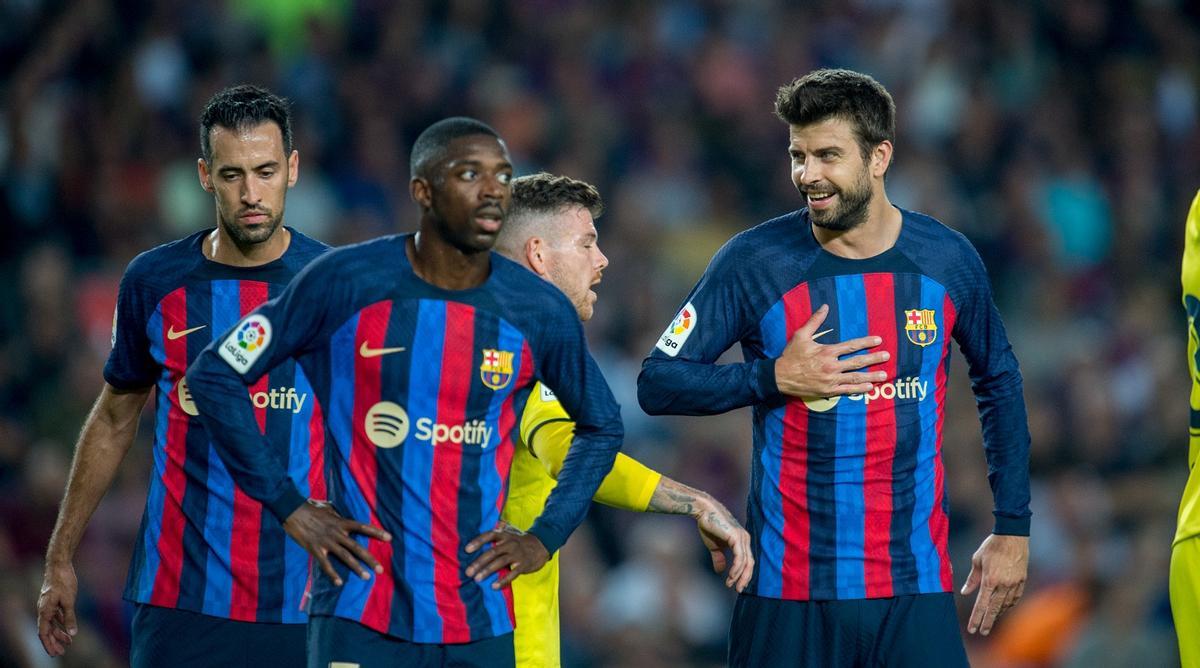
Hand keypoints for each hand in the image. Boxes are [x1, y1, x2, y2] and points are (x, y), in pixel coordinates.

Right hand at [37, 560, 77, 656]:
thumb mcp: (69, 601)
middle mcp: (43, 610)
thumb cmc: (63, 581)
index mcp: (44, 611)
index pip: (44, 633)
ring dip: (59, 633)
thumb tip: (73, 633)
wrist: (59, 565)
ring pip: (52, 623)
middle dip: (54, 642)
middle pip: (47, 630)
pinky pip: (56, 616)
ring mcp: (48, 605)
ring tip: (69, 642)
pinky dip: (61, 623)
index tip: (55, 653)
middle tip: (62, 652)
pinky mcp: (53, 600)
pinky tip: (68, 628)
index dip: (49, 644)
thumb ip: (70, 617)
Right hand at [283, 501, 391, 585]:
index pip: (362, 527)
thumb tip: (346, 525)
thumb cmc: (311, 510)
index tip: (389, 538)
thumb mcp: (329, 512)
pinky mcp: (315, 549)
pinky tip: (338, 582)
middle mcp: (337, 533)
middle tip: (380, 569)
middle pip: (357, 547)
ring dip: (356, 568)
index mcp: (341, 522)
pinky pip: (325, 564)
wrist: (292, 511)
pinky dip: (332, 574)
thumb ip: (339, 520)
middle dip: (370, 559)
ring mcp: (326, 542)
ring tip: (366, 577)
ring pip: (345, 557)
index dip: (376, 532)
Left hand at [465, 522, 549, 588]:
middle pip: (493, 552)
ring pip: (500, 562)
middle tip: (468, 571)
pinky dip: (503, 580)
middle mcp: (510, 543)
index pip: (489, 535)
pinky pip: (512, 574)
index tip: (467, 550)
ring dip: (487, 571)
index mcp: (505, 535)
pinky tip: (494, 586)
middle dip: (479, 562)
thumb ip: (495, 537)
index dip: (478, 541)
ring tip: (477, 579)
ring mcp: (517, 554)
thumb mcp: (509, 535)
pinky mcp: (523, 565)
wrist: (541, 546)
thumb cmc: (519, 542)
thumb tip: (476, 540)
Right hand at [694, 498, 753, 592]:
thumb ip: (719, 558)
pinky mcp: (736, 537)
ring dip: (739, 576)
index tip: (737, 585)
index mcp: (742, 541)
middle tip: (738, 589)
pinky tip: (731, 576)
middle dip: (745, 578)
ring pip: (746, 562)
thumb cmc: (709, 526)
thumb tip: (720, 571)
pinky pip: (740, 557)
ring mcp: (742, 538)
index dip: (744, 574)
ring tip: (731, 584)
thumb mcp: (714, 547)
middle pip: (750, 563)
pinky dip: (737, 569)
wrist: (704, 512)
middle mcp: (745, 539)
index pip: (748, 561)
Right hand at [774, 304, 888, 397]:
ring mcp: (831, 380)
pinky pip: (847, 390)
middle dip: (874, 359)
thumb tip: (825, 306)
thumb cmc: (791, 355)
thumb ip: (815, 321)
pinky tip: (870, 388)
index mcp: (827, 352)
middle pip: (857, 362)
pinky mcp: (828, 391)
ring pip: (855, 378)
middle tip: (887, 356)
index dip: (866, 343)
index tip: (879, 340)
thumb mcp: (800, 335)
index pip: (851, 346)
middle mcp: (832, 366)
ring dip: (871, 376)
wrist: (780, 377)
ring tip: (884, 375)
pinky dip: (859, 389)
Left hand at [960, 534, 1028, 634]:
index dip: (976, 618)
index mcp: (990, 579)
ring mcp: (1014, 583)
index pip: (981, 604)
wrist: (1013, 536)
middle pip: (994, 609)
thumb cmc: (992, 546)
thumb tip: (965, 592)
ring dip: (998, 614)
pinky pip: (1015, 597)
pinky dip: (1009, 604)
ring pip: (1006, 604)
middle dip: (987, 622)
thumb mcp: (977, 560)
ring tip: (991, 621)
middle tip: (982, 632)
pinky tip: (1004, 608)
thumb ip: (972, 579)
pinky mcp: (1022, 580)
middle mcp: (1003, 584)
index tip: (972, 629)